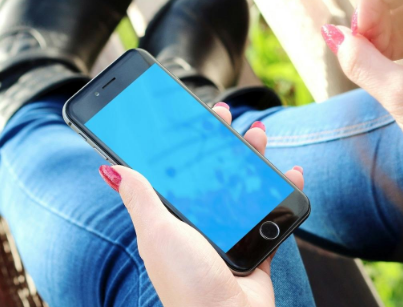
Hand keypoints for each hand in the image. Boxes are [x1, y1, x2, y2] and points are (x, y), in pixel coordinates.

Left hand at [98, 104, 304, 306]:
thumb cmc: (186, 282)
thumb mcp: (157, 233)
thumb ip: (141, 198)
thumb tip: (111, 169)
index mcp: (174, 220)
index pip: (179, 173)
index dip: (186, 145)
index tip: (193, 118)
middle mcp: (202, 225)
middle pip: (215, 174)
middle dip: (223, 144)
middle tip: (227, 118)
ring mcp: (231, 235)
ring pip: (245, 188)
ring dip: (255, 160)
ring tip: (259, 137)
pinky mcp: (257, 247)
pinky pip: (273, 214)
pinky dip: (284, 192)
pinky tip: (291, 174)